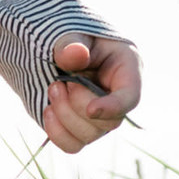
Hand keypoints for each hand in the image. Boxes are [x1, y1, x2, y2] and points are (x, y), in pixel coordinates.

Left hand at [42, 34, 141, 153]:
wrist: (56, 50)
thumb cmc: (72, 39)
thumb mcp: (74, 33)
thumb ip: (73, 43)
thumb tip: (76, 54)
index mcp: (126, 71)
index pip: (130, 97)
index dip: (114, 107)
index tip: (91, 109)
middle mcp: (117, 99)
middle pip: (108, 123)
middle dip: (77, 104)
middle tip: (60, 82)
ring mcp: (100, 118)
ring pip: (88, 136)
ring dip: (64, 114)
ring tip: (53, 88)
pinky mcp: (80, 128)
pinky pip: (72, 145)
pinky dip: (56, 132)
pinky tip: (48, 110)